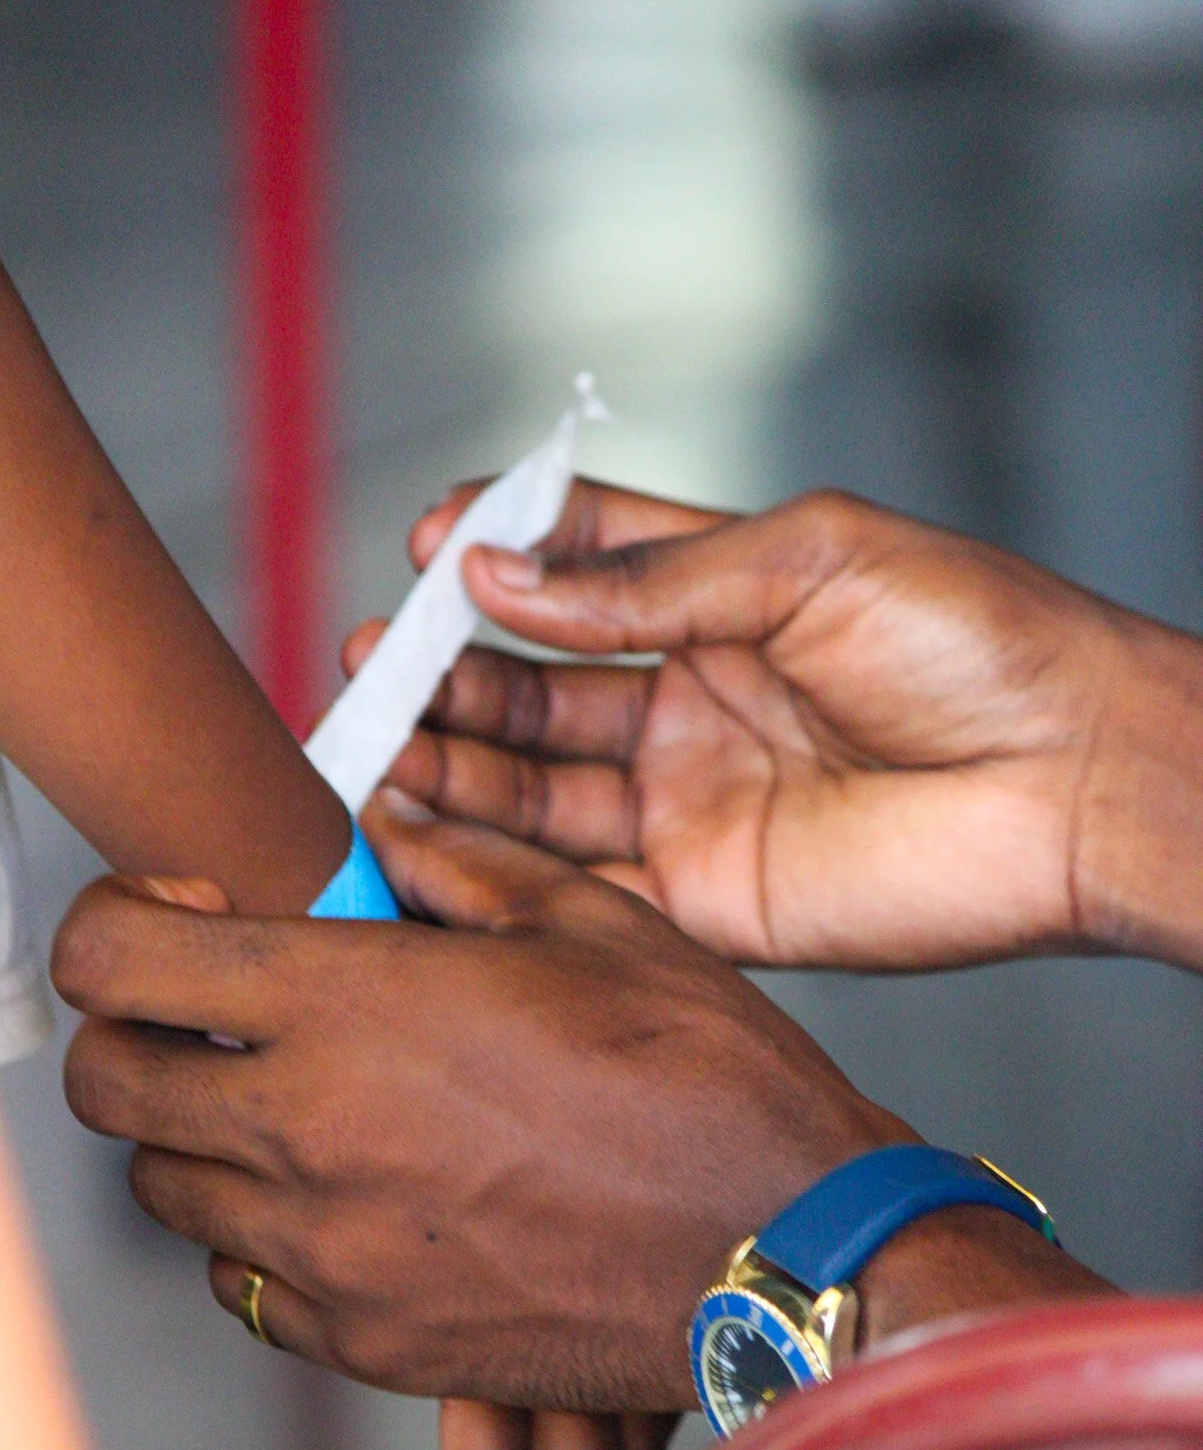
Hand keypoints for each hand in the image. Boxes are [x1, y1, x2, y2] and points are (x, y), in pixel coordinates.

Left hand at [52, 798, 1105, 1413]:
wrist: (778, 1246)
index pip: (114, 960)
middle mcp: (307, 1130)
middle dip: (136, 1036)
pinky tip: (349, 1199)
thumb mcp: (591, 922)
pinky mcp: (366, 1340)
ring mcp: (328, 1249)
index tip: (171, 919)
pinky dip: (263, 1237)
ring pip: (167, 1192)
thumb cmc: (701, 1073)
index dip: (113, 925)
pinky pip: (246, 1286)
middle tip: (215, 1015)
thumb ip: (457, 865)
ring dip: (201, 1138)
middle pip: (107, 1086)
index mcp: (349, 1003)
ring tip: (295, 1108)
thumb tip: (381, 831)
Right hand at [376, 480, 1202, 971]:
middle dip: (448, 675)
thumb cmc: (976, 642)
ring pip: (537, 786)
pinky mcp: (702, 898)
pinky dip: (494, 864)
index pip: (579, 570)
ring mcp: (692, 803)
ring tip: (373, 745)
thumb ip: (650, 579)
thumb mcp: (806, 560)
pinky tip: (421, 830)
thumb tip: (499, 578)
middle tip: (373, 668)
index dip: (497, 559)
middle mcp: (695, 703)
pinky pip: (575, 885)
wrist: (1076, 780)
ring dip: (451, 764)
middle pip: (535, 685)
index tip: (427, 551)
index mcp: (724, 601)